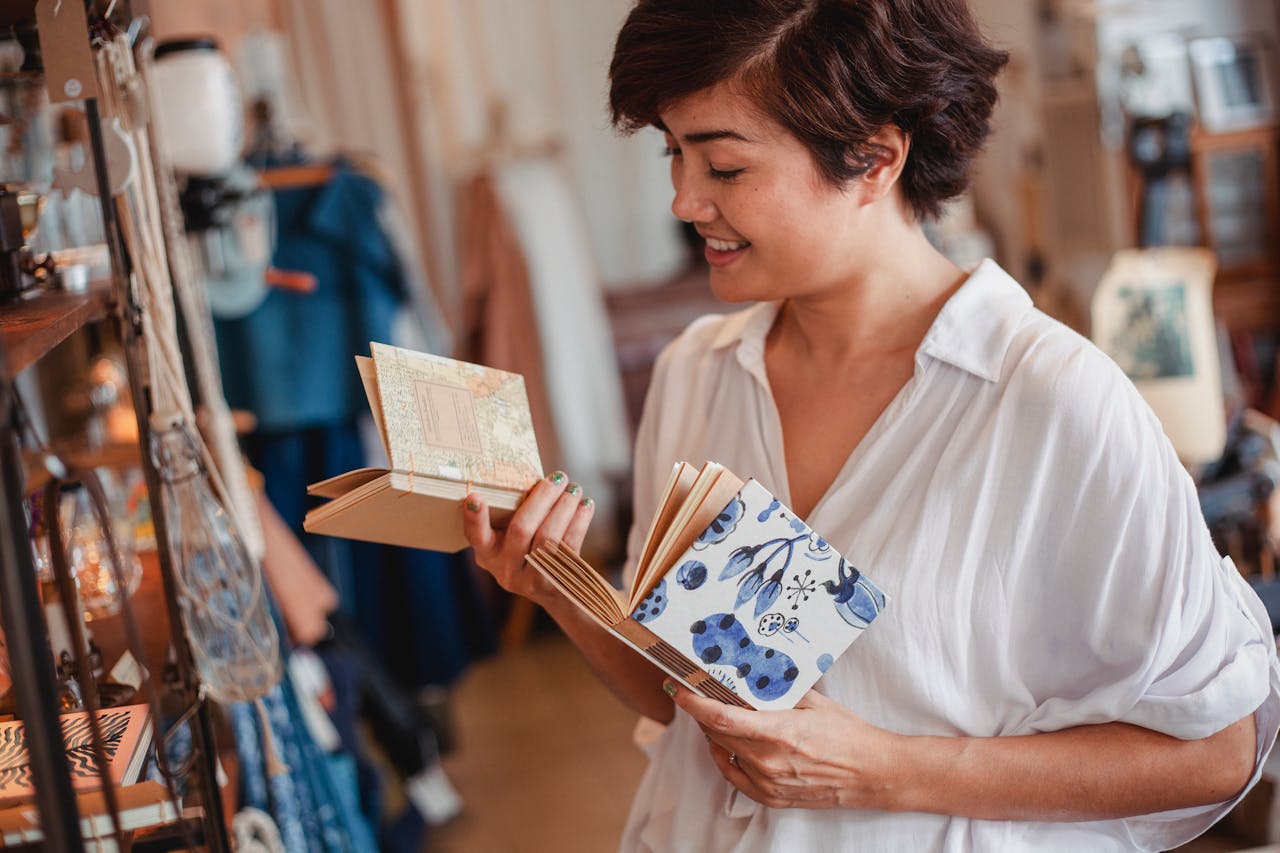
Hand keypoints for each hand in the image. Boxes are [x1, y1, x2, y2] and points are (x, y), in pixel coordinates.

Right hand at [463, 471, 594, 602]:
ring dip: (564, 507)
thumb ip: (514, 517)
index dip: (474, 518)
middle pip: (521, 529)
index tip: (475, 497)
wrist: (555, 593)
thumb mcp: (511, 542)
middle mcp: (506, 570)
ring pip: (549, 537)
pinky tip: (586, 505)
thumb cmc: (530, 553)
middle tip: (557, 478)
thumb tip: (538, 480)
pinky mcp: (557, 582)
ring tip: (573, 489)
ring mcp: (532, 580)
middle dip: (542, 498)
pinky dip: (579, 521)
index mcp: (488, 554)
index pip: (476, 536)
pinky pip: (569, 546)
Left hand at [667, 680, 904, 810]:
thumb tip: (750, 674)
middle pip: (718, 734)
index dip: (694, 703)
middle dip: (703, 711)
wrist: (872, 774)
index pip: (721, 718)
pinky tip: (726, 745)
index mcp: (778, 733)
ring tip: (719, 714)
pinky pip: (734, 778)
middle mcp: (768, 762)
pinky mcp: (772, 798)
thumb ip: (778, 690)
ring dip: (715, 733)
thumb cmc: (847, 734)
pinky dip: (725, 758)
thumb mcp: (814, 701)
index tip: (679, 688)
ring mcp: (769, 783)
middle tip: (699, 692)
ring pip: (724, 753)